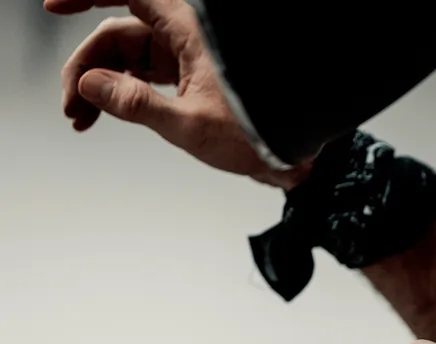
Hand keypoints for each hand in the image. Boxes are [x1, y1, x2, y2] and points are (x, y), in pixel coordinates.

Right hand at [48, 0, 310, 188]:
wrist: (299, 152)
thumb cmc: (260, 134)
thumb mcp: (191, 126)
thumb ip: (135, 105)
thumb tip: (91, 86)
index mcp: (189, 31)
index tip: (52, 6)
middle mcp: (188, 36)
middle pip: (118, 35)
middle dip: (88, 67)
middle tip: (73, 108)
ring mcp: (190, 56)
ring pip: (130, 56)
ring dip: (102, 83)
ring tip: (83, 119)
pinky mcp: (194, 75)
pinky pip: (147, 73)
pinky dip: (125, 90)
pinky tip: (108, 112)